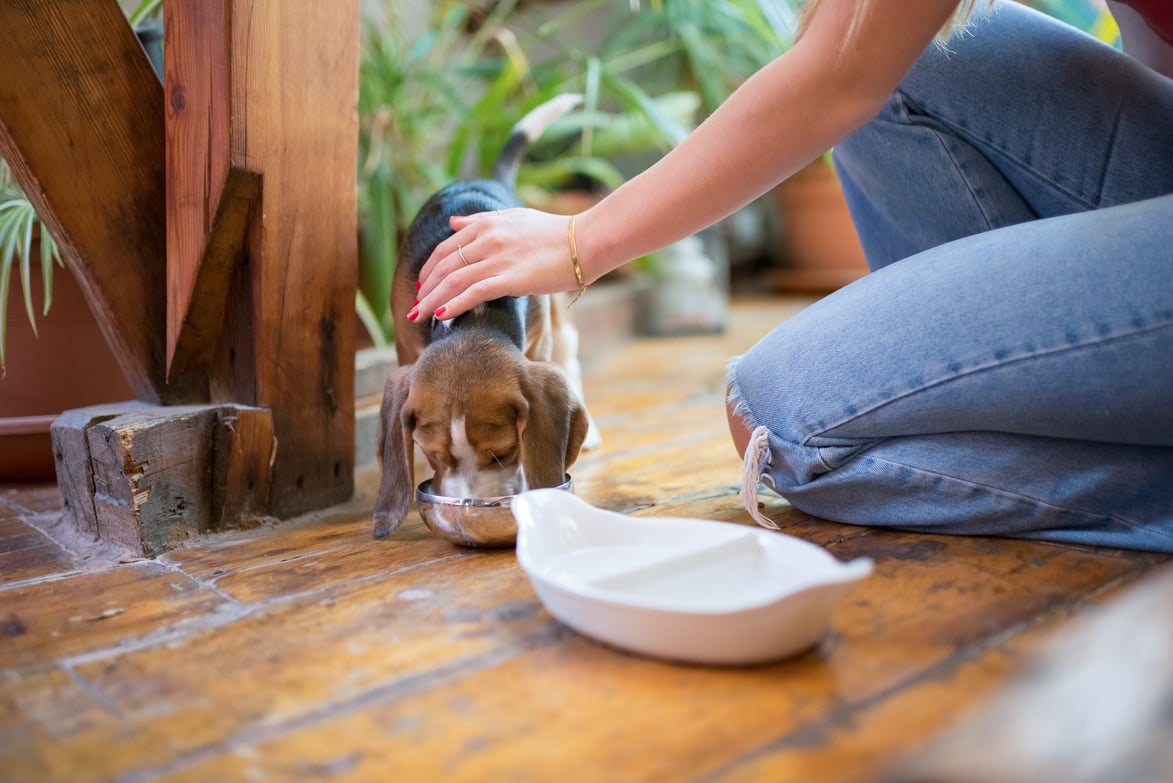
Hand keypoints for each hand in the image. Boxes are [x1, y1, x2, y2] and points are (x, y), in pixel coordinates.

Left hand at [410, 208, 580, 321]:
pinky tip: (441, 316)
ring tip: (418, 317)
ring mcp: (497, 258)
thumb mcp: (514, 217)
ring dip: (432, 300)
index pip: (446, 248)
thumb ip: (481, 220)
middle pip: (444, 265)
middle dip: (425, 289)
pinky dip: (453, 304)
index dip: (430, 269)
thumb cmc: (554, 234)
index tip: (422, 287)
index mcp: (486, 223)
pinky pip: (473, 293)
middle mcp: (486, 238)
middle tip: (414, 307)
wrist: (585, 242)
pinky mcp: (509, 278)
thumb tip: (453, 223)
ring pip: (453, 281)